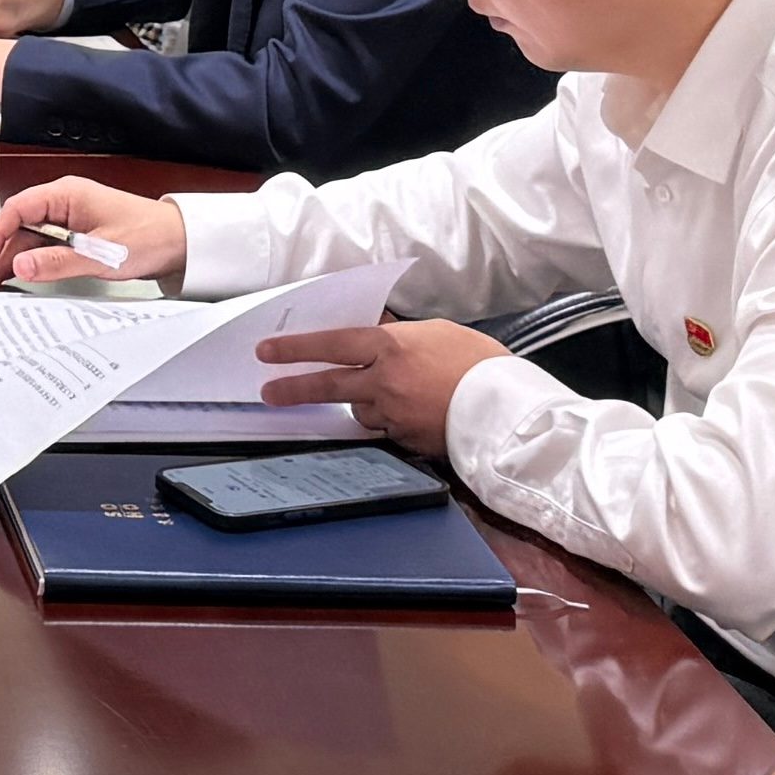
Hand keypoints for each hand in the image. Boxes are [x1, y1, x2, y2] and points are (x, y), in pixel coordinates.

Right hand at [0, 177, 182, 283]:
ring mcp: (69, 219)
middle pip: (19, 226)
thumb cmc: (147, 236)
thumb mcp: (101, 254)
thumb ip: (58, 262)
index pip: (18, 209)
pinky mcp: (76, 235)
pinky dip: (29, 262)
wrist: (179, 241)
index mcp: (66, 194)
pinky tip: (15, 276)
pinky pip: (45, 247)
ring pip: (29, 239)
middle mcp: (63, 203)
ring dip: (9, 259)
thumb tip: (19, 266)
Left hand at [253, 312, 504, 455]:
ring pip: (360, 410)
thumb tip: (377, 335)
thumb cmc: (479, 364)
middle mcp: (384, 381)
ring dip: (364, 403)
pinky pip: (385, 430)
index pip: (331, 344)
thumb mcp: (437, 334)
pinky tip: (412, 414)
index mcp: (390, 347)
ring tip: (400, 395)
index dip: (295, 348)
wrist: (506, 409)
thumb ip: (400, 336)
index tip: (267, 351)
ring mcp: (392, 414)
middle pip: (328, 385)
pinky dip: (390, 422)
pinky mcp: (404, 441)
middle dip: (294, 389)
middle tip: (267, 392)